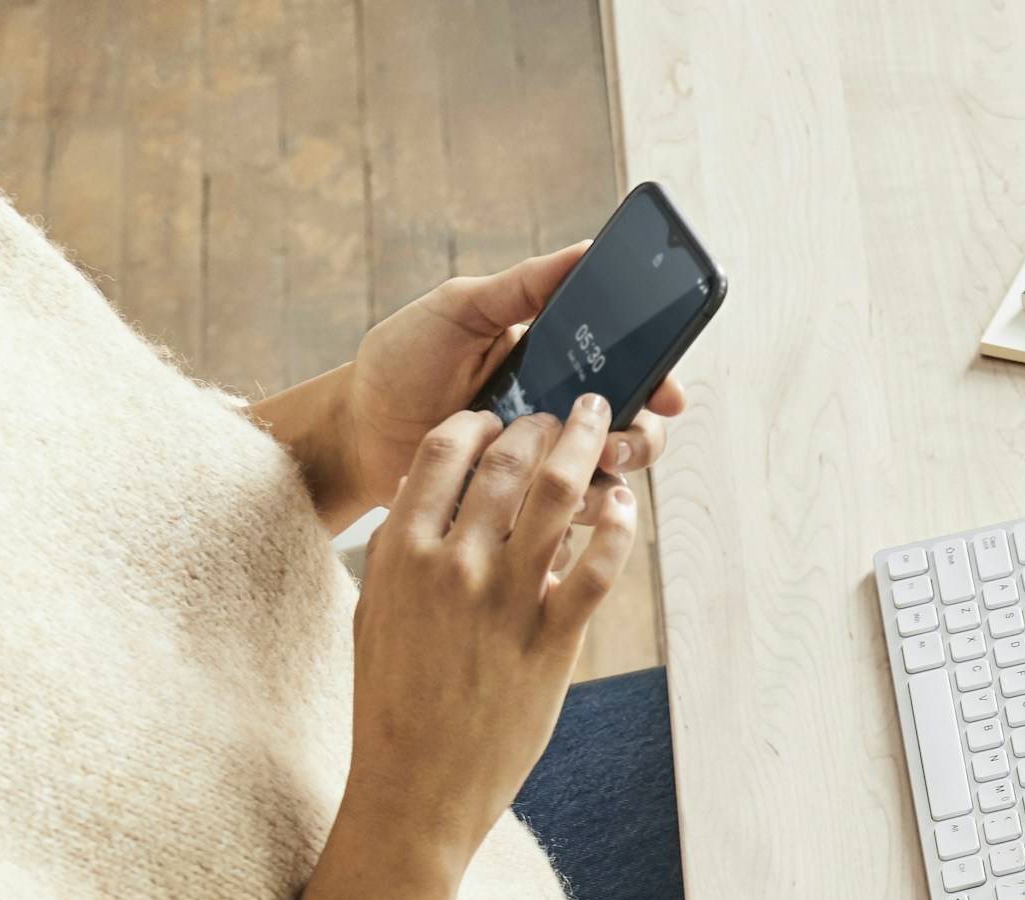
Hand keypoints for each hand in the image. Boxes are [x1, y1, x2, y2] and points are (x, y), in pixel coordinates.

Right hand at [342, 400, 636, 870]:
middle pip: (509, 460)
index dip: (482, 422)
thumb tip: (432, 508)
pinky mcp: (551, 643)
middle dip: (544, 426)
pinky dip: (617, 526)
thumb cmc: (391, 705)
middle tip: (568, 417)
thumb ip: (402, 553)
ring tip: (607, 431)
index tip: (503, 419)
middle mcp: (454, 564)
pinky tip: (624, 509)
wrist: (414, 789)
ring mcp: (505, 602)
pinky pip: (597, 565)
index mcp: (401, 549)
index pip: (446, 448)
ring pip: (559, 495)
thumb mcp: (374, 614)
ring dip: (589, 451)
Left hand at [344, 247, 684, 516]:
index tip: (667, 392)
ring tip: (583, 472)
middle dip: (638, 438)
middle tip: (611, 442)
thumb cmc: (403, 360)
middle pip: (630, 429)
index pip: (625, 369)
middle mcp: (556, 414)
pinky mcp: (518, 510)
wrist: (357, 427)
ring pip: (605, 479)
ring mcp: (539, 465)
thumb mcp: (459, 308)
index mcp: (554, 361)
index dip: (657, 381)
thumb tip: (585, 251)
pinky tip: (553, 509)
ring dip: (606, 478)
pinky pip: (564, 522)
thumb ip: (521, 287)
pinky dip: (570, 517)